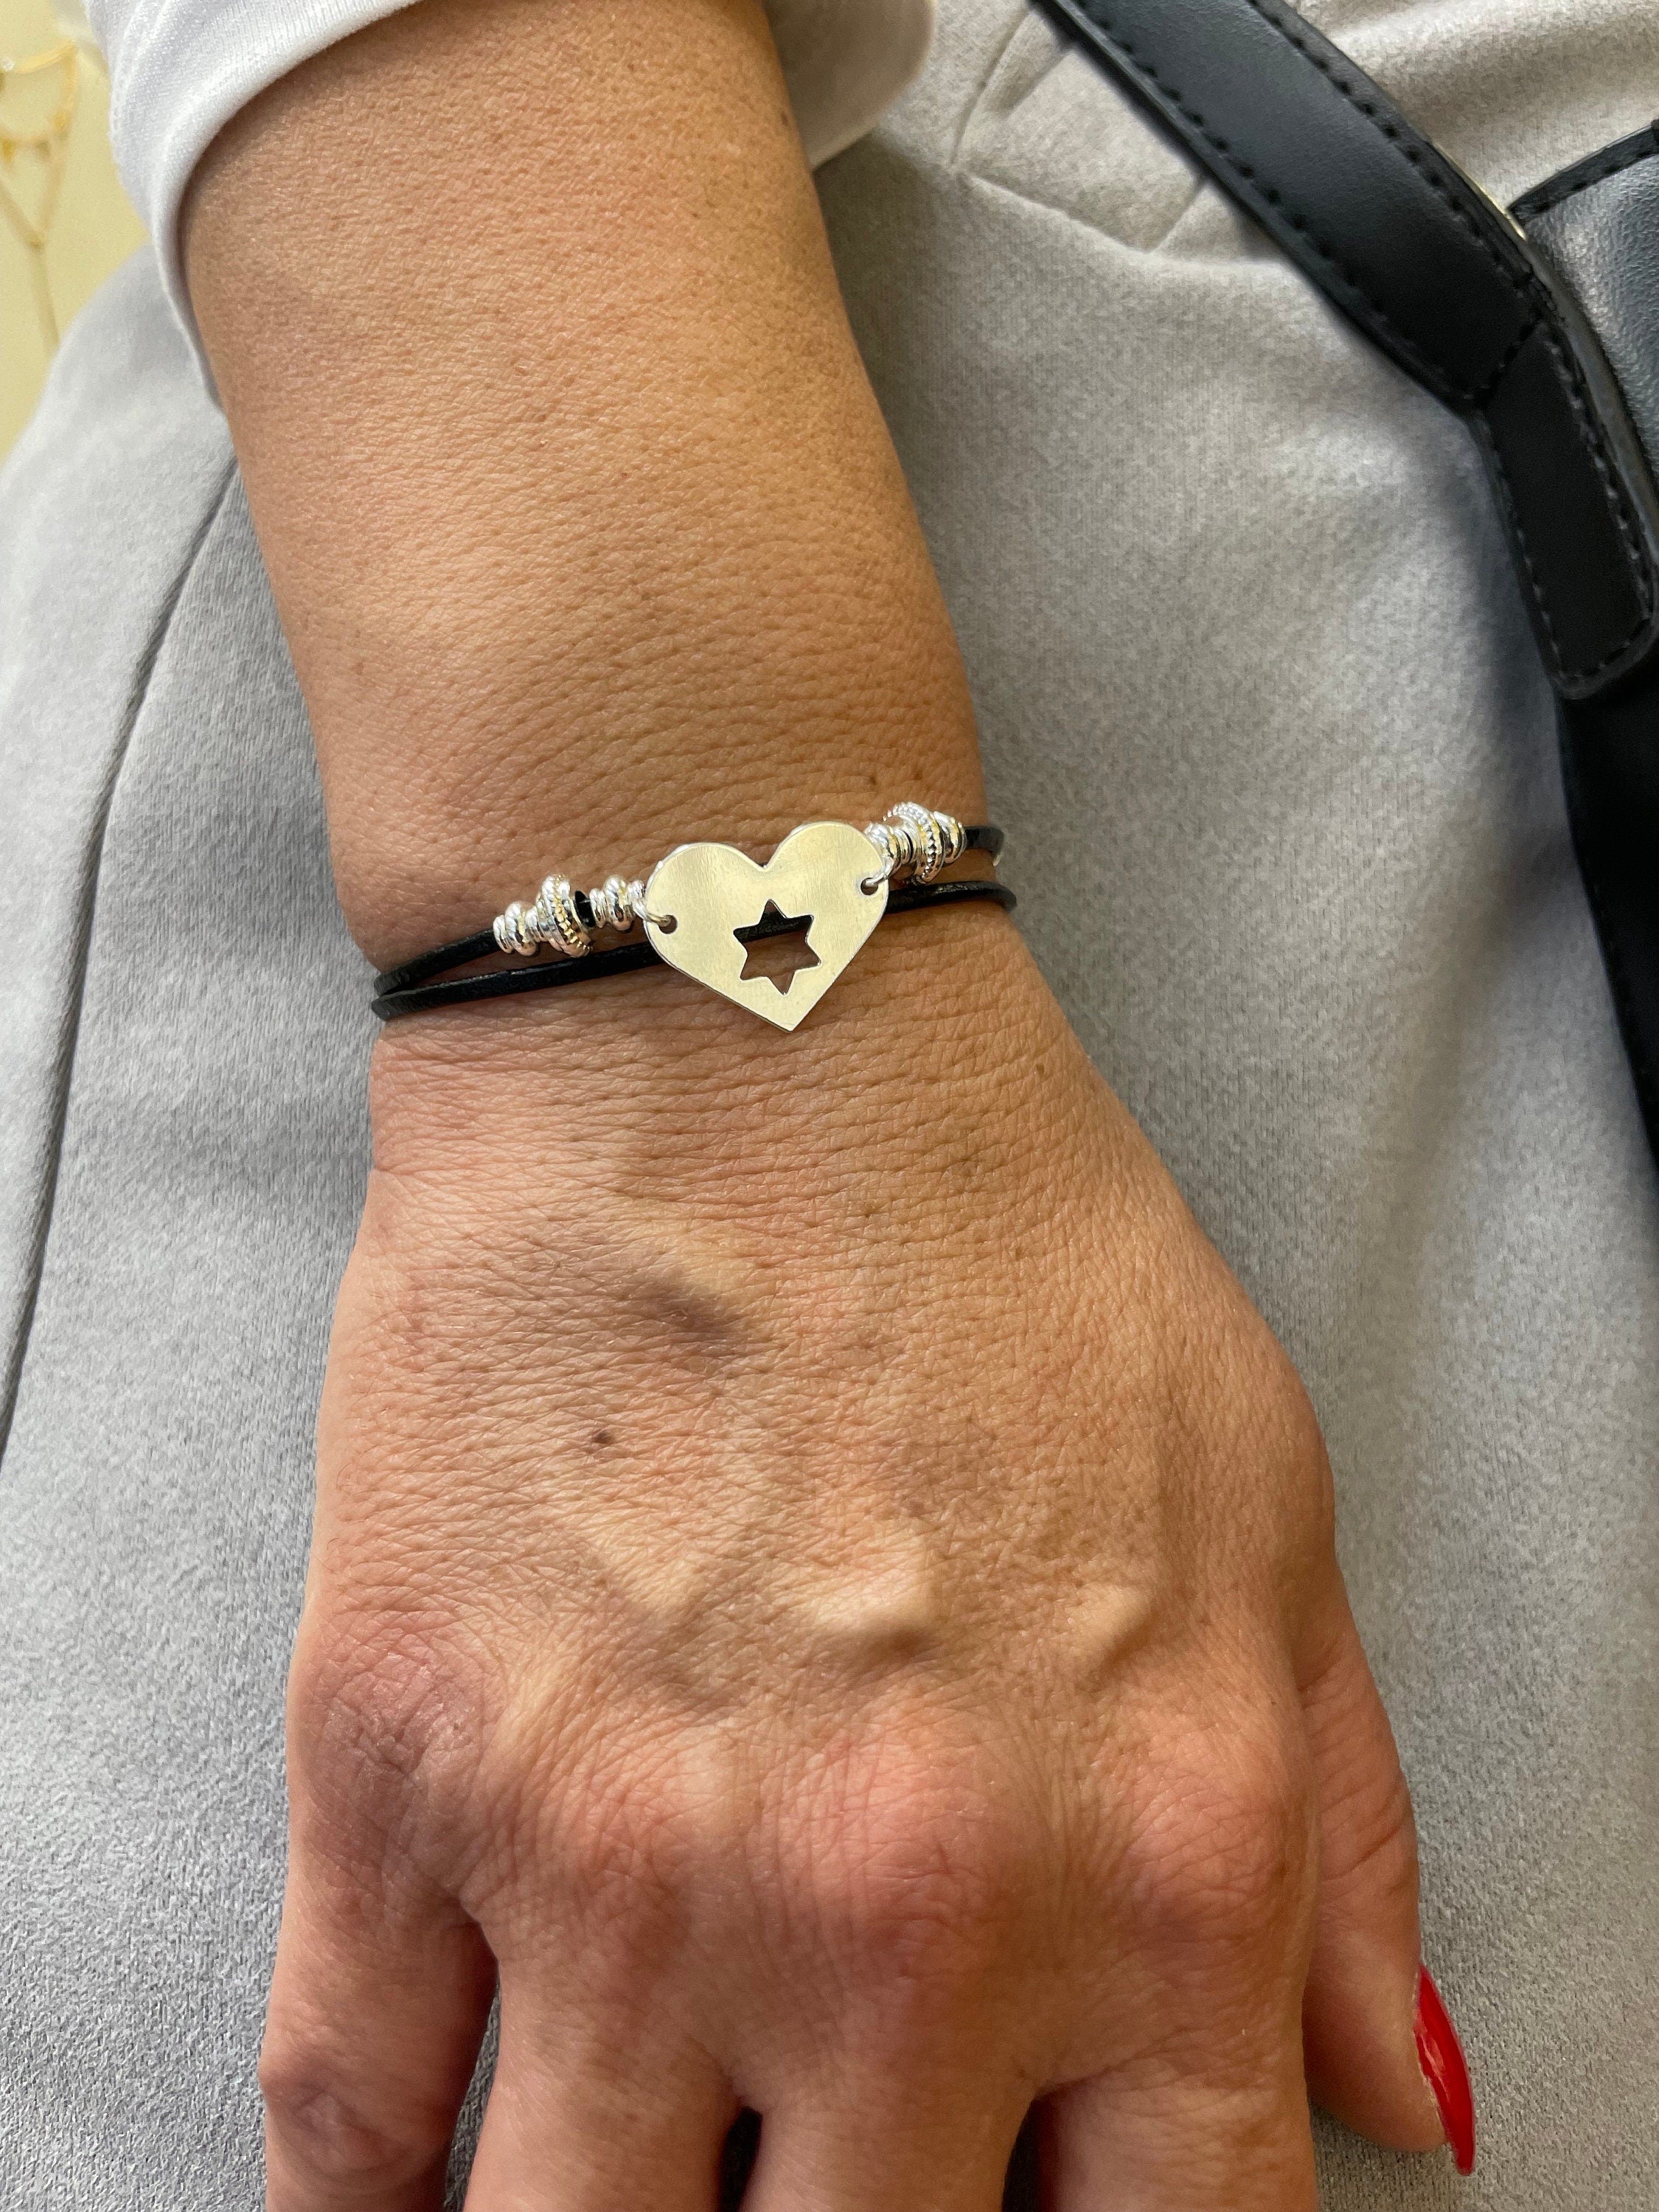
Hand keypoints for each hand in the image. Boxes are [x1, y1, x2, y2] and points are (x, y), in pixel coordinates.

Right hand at [260, 913, 1450, 2209]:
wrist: (736, 1037)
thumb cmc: (1008, 1249)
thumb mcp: (1266, 1521)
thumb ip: (1342, 1842)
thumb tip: (1390, 2099)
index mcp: (1152, 1864)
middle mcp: (893, 1914)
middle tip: (819, 2182)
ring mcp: (618, 1862)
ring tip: (634, 2197)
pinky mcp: (395, 1772)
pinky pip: (342, 2124)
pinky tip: (416, 2196)